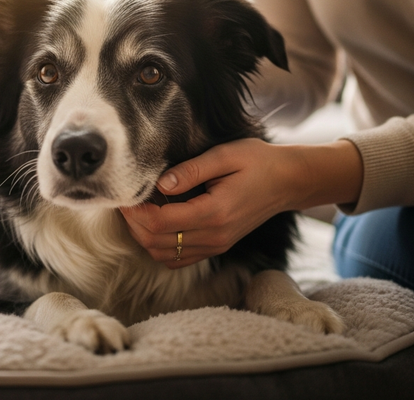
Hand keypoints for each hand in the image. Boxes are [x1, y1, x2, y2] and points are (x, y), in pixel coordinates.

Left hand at [119, 139, 362, 268]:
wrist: (289, 181)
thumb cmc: (258, 161)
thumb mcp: (226, 155)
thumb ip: (191, 170)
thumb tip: (159, 184)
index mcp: (214, 213)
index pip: (160, 222)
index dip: (135, 210)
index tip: (125, 193)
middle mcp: (214, 236)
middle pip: (156, 242)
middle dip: (134, 223)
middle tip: (126, 200)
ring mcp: (216, 245)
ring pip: (164, 254)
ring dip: (144, 236)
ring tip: (138, 210)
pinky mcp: (217, 246)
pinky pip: (179, 258)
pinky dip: (160, 245)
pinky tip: (157, 222)